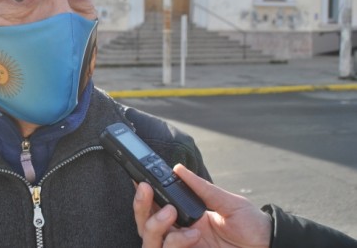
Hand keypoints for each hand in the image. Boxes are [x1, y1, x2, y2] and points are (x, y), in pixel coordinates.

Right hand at [133, 164, 271, 247]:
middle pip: (144, 224)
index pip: (155, 207)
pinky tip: (193, 235)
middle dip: (140, 208)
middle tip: (147, 192)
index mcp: (185, 215)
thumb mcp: (227, 201)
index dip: (142, 197)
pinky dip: (177, 243)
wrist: (269, 246)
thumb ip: (202, 188)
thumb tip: (178, 169)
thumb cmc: (251, 225)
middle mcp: (180, 233)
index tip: (139, 181)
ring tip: (172, 213)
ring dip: (156, 225)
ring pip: (151, 242)